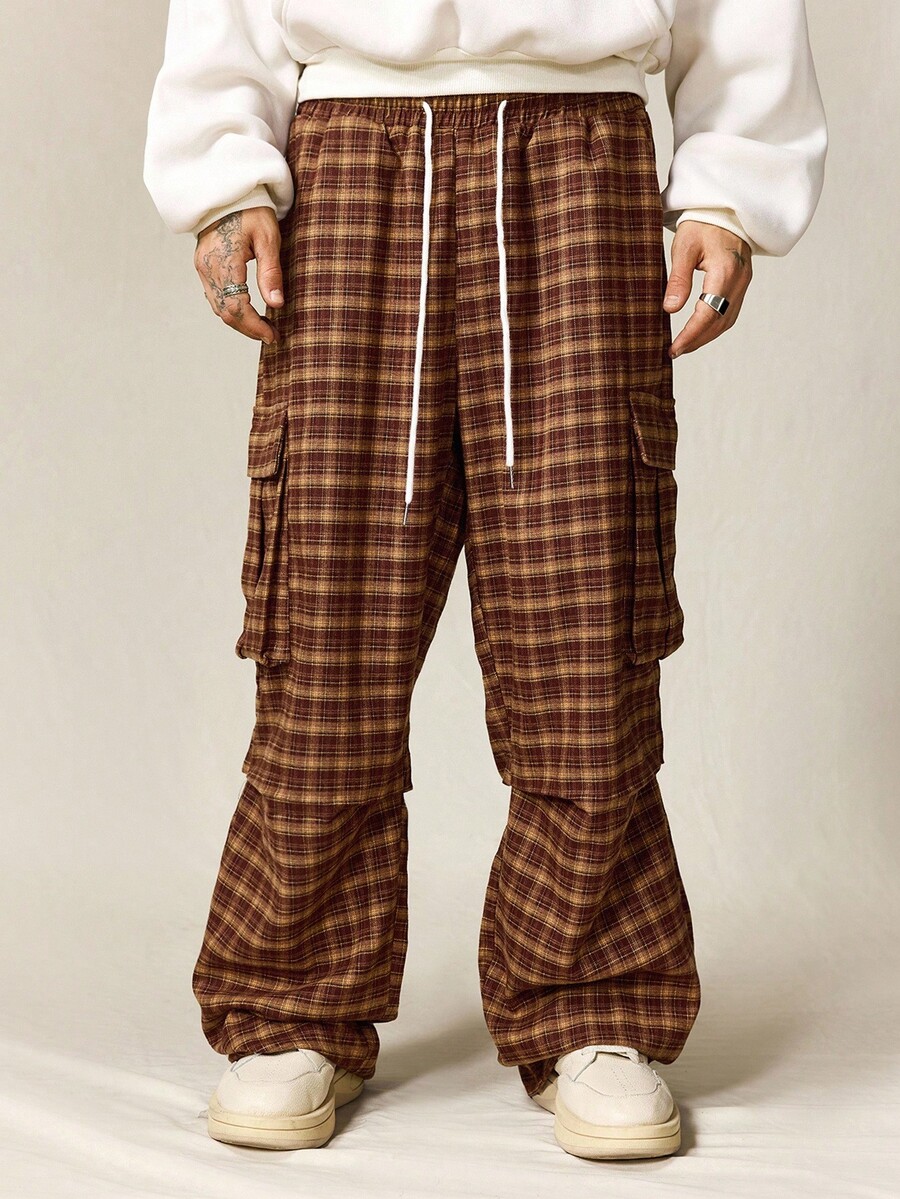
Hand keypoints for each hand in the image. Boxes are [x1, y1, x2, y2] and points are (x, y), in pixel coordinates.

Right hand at [194, 207, 284, 344]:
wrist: (227, 191)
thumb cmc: (252, 210)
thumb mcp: (268, 237)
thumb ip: (271, 272)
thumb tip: (277, 304)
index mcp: (224, 260)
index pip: (236, 306)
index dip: (254, 326)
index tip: (272, 335)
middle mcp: (207, 267)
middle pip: (225, 312)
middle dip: (248, 328)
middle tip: (271, 335)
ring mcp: (202, 267)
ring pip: (218, 307)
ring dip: (239, 322)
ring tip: (262, 327)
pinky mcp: (202, 266)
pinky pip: (214, 297)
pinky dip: (230, 309)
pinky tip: (248, 312)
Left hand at [663, 221, 751, 356]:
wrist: (725, 209)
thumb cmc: (702, 223)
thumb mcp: (684, 247)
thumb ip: (678, 279)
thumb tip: (670, 309)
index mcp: (725, 271)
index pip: (708, 314)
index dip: (691, 335)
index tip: (674, 349)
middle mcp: (739, 281)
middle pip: (719, 322)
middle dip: (697, 341)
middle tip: (675, 352)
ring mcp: (743, 283)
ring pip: (727, 320)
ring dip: (706, 336)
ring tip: (684, 346)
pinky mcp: (742, 283)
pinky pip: (730, 312)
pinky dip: (715, 326)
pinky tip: (700, 331)